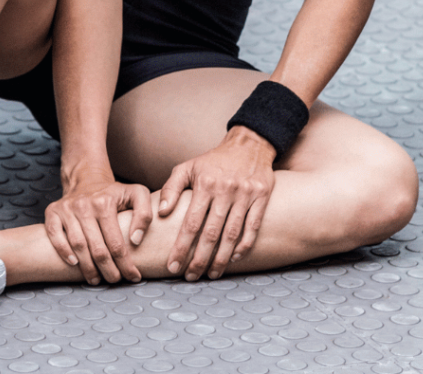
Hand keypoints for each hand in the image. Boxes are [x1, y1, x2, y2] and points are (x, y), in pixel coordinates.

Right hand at [44, 168, 152, 284]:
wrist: (87, 178)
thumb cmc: (114, 193)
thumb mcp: (137, 194)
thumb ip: (144, 214)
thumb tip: (136, 240)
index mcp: (105, 203)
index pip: (116, 243)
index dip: (125, 264)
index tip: (133, 277)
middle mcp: (84, 205)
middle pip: (97, 249)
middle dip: (108, 270)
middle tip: (114, 280)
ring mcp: (66, 208)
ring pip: (77, 246)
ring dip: (87, 268)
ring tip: (96, 279)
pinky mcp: (53, 211)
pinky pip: (55, 235)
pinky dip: (63, 251)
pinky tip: (74, 264)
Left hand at [158, 127, 276, 280]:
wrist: (248, 145)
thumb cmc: (213, 161)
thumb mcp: (188, 167)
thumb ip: (171, 188)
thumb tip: (161, 212)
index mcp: (205, 184)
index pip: (191, 222)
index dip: (181, 246)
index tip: (172, 265)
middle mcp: (225, 190)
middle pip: (211, 233)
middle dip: (199, 259)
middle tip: (190, 276)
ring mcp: (245, 194)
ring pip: (232, 234)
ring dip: (221, 258)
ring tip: (211, 274)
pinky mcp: (261, 197)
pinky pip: (253, 227)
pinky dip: (244, 245)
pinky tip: (234, 258)